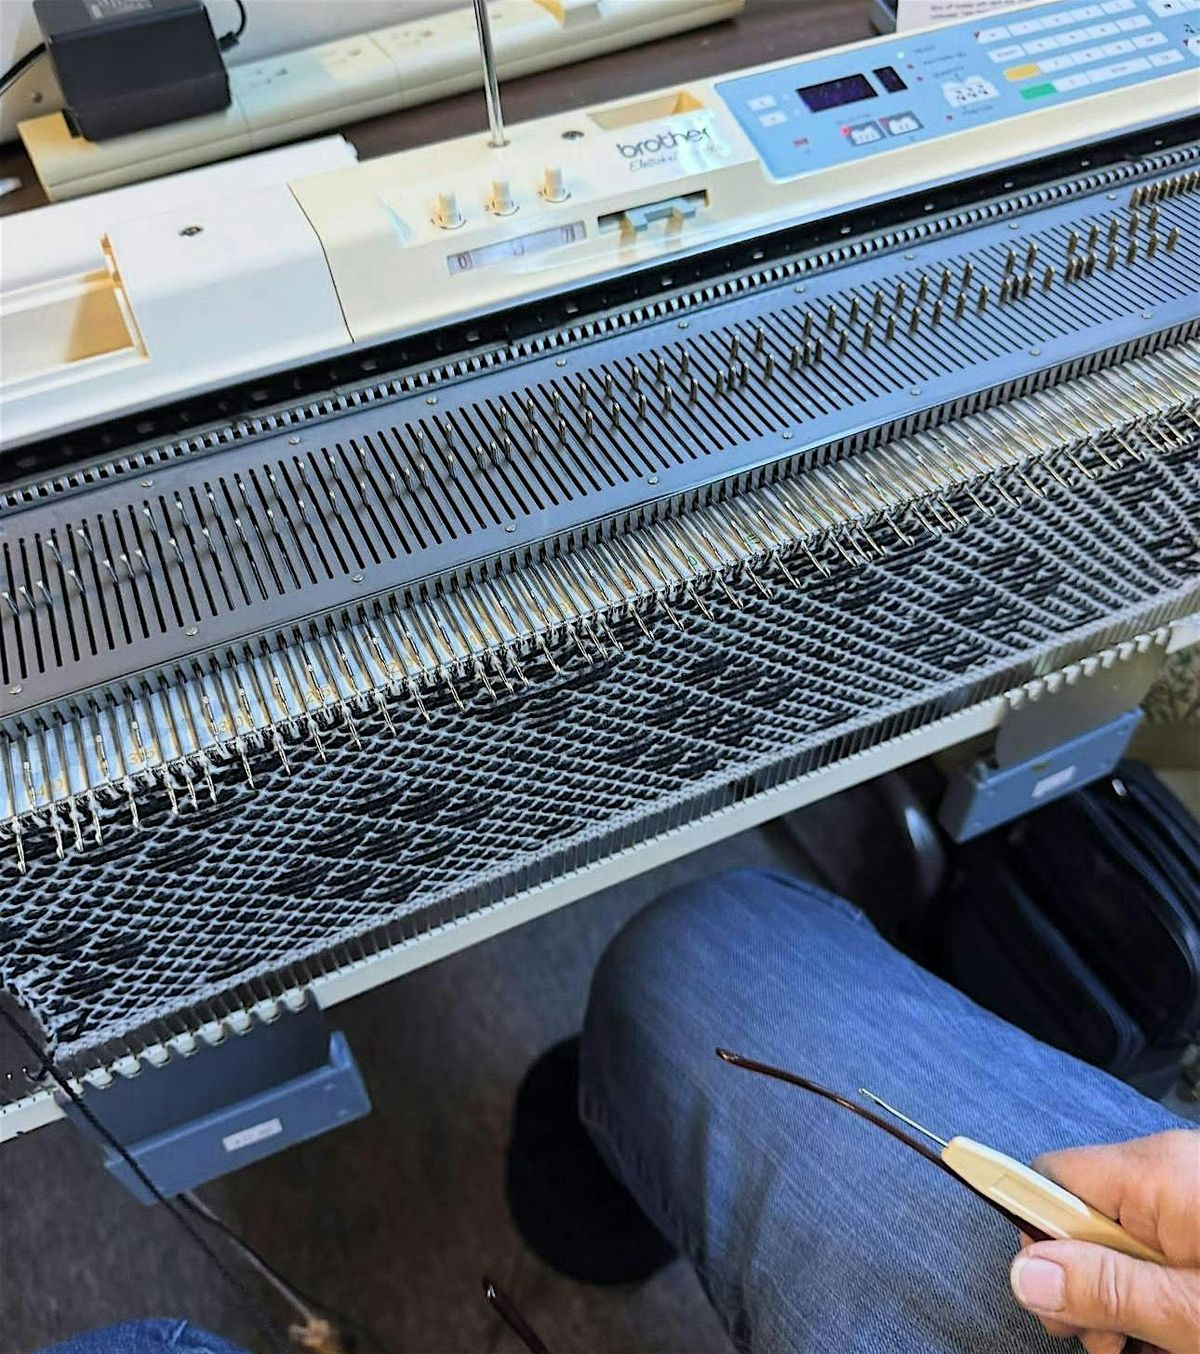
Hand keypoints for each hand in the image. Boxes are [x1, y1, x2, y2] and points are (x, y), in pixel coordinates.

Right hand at [1008, 1129, 1199, 1353]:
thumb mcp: (1191, 1309)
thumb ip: (1109, 1288)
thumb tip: (1024, 1275)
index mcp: (1152, 1173)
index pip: (1048, 1180)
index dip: (1036, 1237)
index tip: (1049, 1300)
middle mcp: (1162, 1171)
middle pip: (1079, 1220)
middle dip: (1086, 1286)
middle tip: (1113, 1343)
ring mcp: (1186, 1196)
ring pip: (1116, 1245)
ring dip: (1122, 1302)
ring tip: (1156, 1347)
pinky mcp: (1199, 1219)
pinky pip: (1153, 1251)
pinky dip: (1153, 1294)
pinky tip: (1175, 1335)